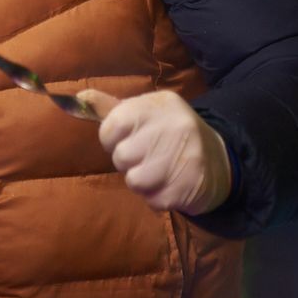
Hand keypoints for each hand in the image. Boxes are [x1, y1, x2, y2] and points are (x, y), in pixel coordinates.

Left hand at [79, 89, 232, 215]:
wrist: (219, 161)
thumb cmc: (168, 134)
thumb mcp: (144, 113)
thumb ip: (110, 108)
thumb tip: (78, 97)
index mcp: (159, 104)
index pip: (112, 126)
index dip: (112, 139)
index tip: (127, 139)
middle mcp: (174, 126)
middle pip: (122, 156)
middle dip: (129, 162)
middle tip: (148, 157)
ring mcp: (184, 157)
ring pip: (134, 181)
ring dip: (142, 182)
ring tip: (158, 171)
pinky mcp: (189, 186)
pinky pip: (152, 200)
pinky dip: (156, 197)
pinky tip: (170, 184)